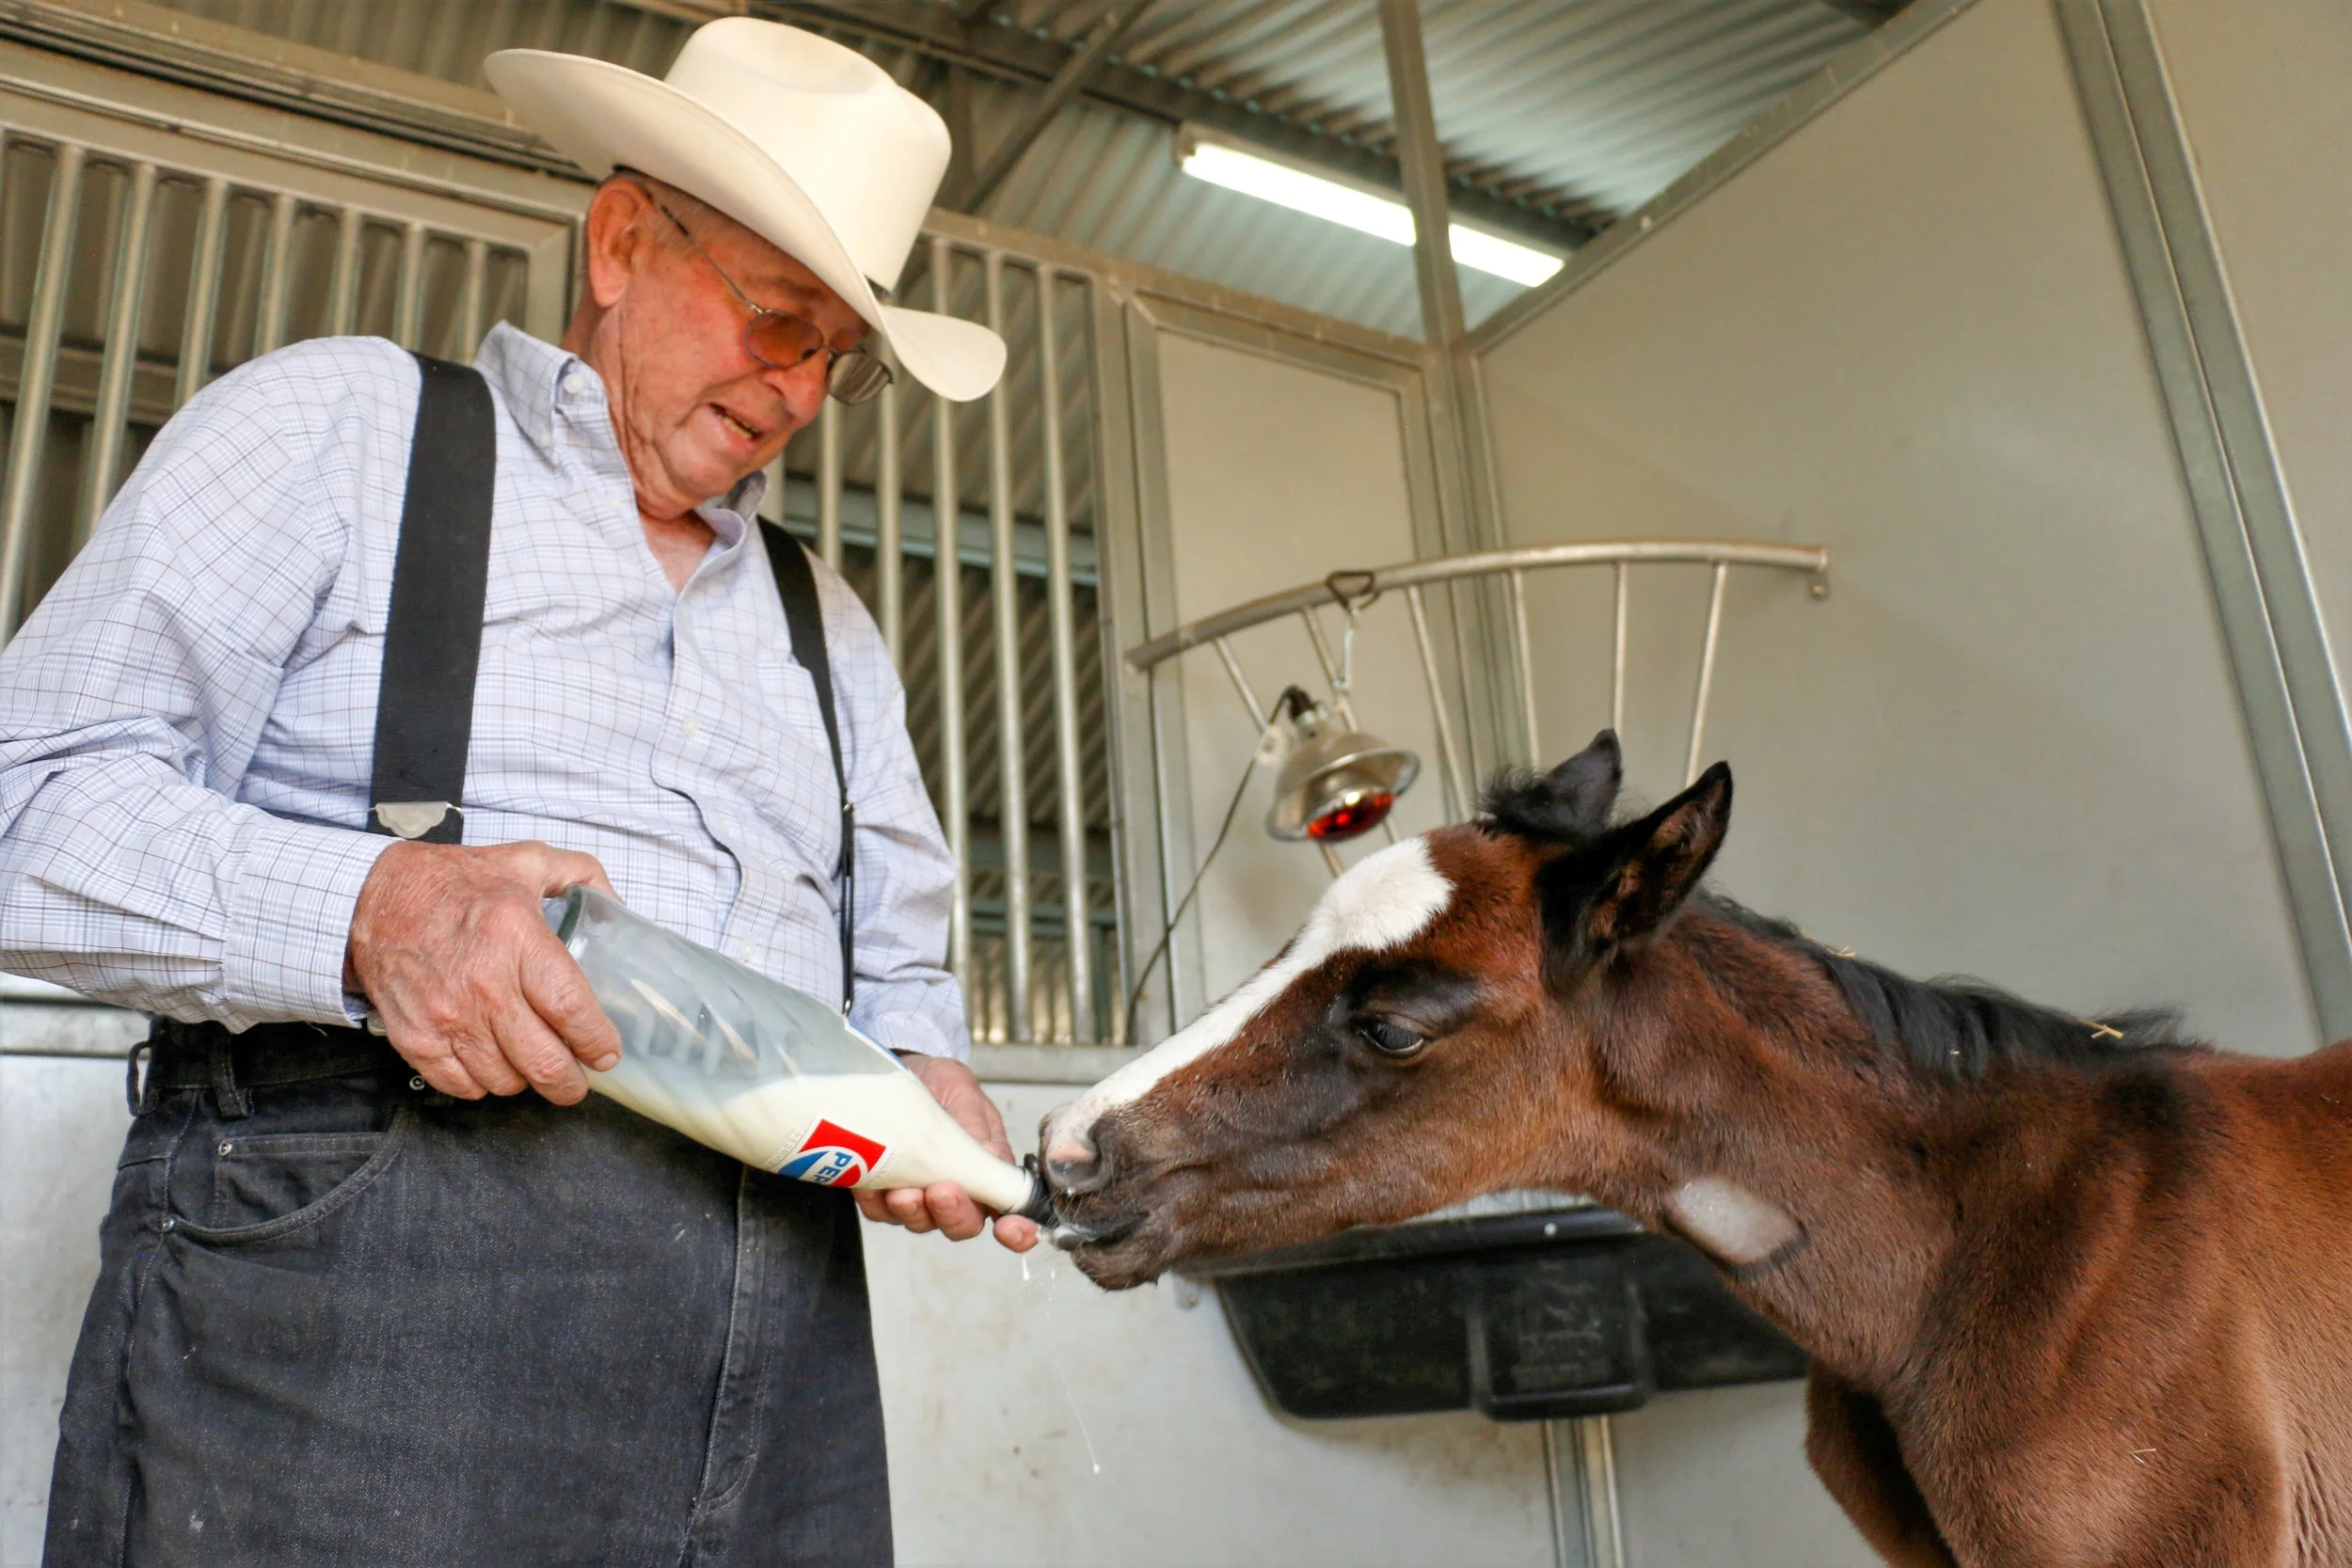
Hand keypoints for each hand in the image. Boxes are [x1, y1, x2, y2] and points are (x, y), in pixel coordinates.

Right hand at [347, 840, 622, 1105]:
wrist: (374, 898)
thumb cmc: (454, 884)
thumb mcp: (526, 860)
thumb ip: (581, 874)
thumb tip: (618, 906)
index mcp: (516, 936)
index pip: (571, 1009)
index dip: (597, 1041)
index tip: (607, 1054)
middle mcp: (483, 982)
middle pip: (543, 1060)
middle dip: (570, 1082)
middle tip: (578, 1079)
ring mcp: (446, 1016)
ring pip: (505, 1080)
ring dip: (525, 1079)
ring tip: (531, 1062)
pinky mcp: (415, 1039)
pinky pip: (463, 1087)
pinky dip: (482, 1083)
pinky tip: (491, 1062)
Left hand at [854, 1053, 1039, 1252]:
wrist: (903, 1071)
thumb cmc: (941, 1084)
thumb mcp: (964, 1094)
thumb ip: (976, 1125)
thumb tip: (990, 1157)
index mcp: (988, 1172)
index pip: (1007, 1211)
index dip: (1016, 1232)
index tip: (1008, 1228)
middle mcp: (956, 1192)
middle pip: (960, 1226)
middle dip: (952, 1215)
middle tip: (941, 1192)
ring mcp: (919, 1197)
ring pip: (919, 1223)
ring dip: (911, 1212)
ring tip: (902, 1192)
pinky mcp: (882, 1194)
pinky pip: (878, 1211)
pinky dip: (875, 1203)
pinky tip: (871, 1187)